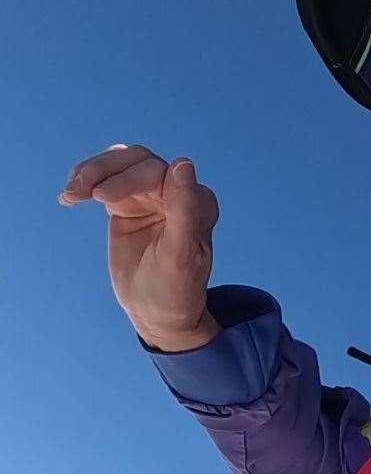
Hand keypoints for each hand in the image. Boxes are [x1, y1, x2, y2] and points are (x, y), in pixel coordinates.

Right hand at [60, 144, 221, 350]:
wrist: (157, 310)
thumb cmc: (175, 287)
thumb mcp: (179, 254)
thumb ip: (183, 209)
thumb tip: (182, 163)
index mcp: (198, 202)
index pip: (161, 173)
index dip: (128, 179)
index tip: (99, 197)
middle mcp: (177, 193)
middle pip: (137, 162)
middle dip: (103, 171)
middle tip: (75, 193)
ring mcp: (151, 197)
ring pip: (120, 166)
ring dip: (91, 173)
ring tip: (69, 195)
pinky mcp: (129, 204)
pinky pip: (107, 181)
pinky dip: (87, 183)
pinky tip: (69, 197)